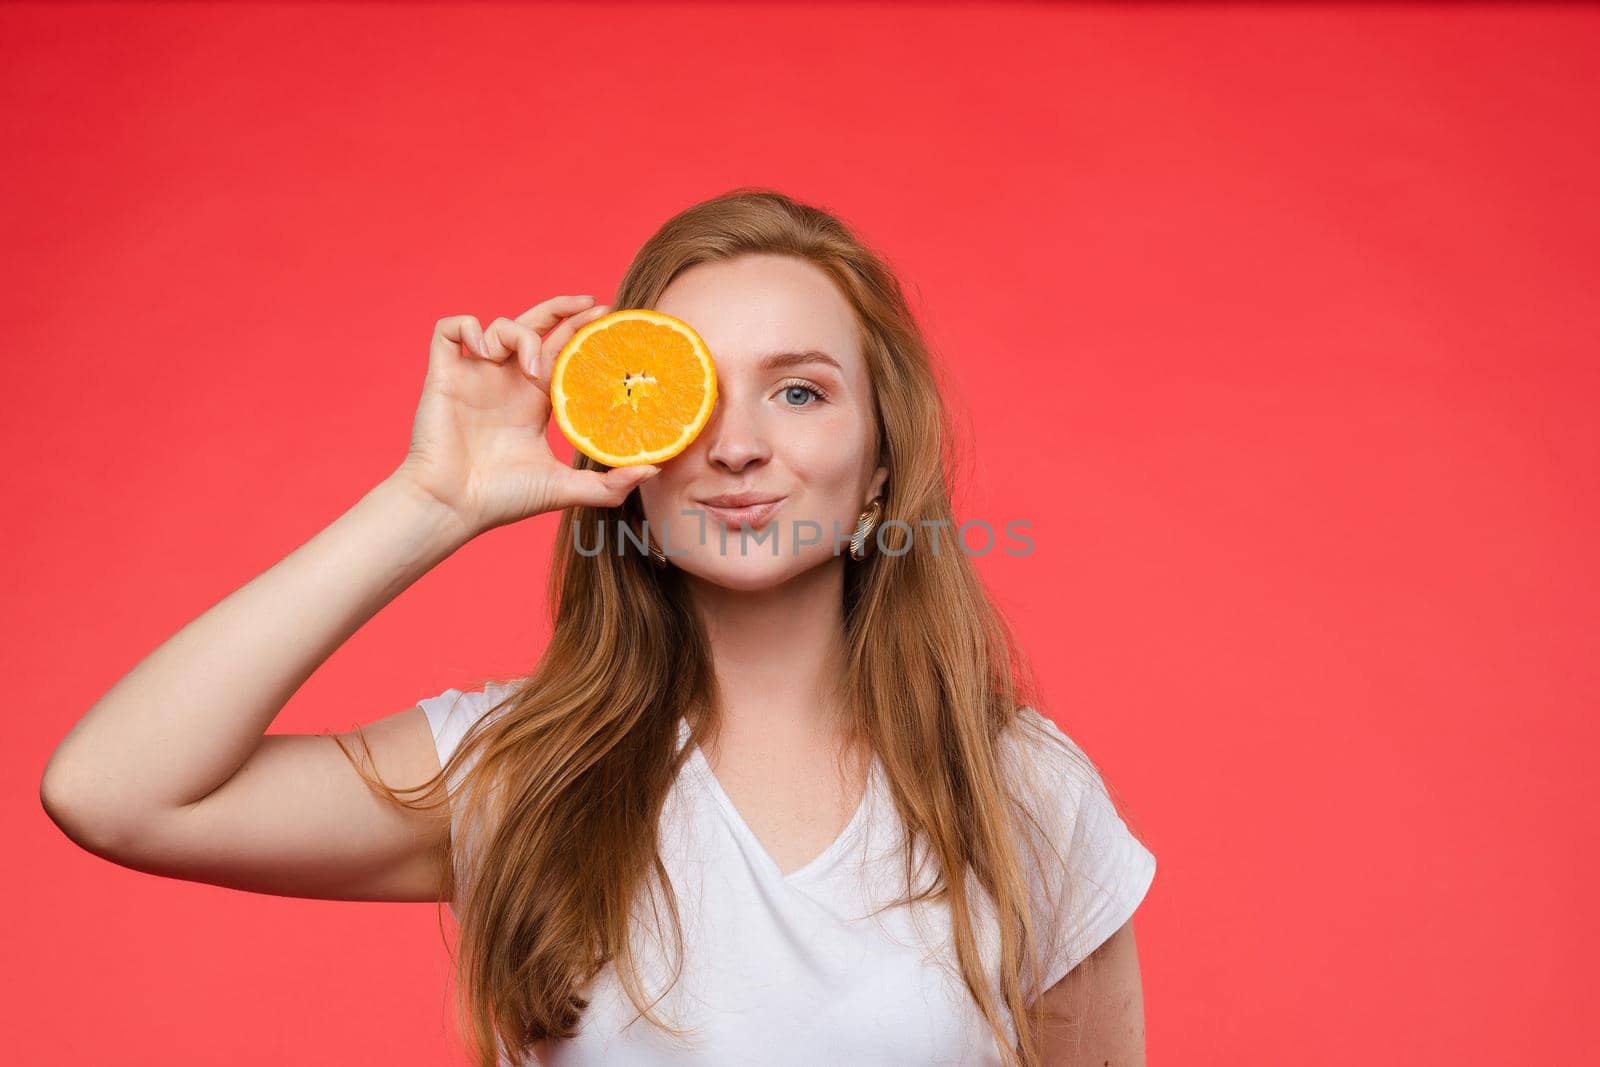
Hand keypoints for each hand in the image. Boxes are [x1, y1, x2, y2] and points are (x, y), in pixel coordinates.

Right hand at [394, 295, 661, 534]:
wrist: (453, 507)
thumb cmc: (502, 500)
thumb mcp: (564, 488)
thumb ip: (609, 484)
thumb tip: (654, 470)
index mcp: (533, 401)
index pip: (561, 352)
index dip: (582, 333)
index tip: (610, 321)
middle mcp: (506, 382)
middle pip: (535, 325)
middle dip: (563, 309)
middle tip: (592, 306)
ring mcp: (474, 376)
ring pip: (499, 325)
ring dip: (521, 335)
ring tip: (532, 370)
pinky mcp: (444, 375)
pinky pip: (451, 329)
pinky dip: (469, 327)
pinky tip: (486, 352)